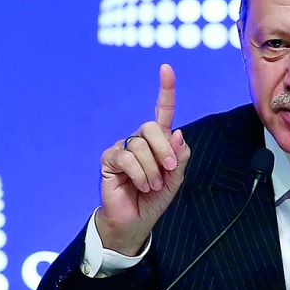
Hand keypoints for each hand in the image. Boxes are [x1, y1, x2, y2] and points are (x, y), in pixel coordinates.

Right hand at [96, 64, 189, 254]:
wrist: (136, 221)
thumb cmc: (155, 198)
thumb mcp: (175, 179)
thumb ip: (179, 157)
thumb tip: (177, 133)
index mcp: (158, 142)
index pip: (162, 112)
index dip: (165, 90)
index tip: (166, 68)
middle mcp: (140, 140)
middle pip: (152, 127)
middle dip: (165, 150)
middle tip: (169, 170)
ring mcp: (123, 148)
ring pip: (141, 145)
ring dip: (152, 169)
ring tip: (152, 186)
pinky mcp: (110, 159)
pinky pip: (127, 158)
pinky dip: (140, 174)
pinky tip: (141, 185)